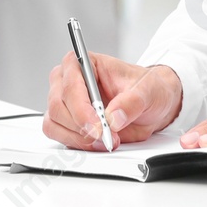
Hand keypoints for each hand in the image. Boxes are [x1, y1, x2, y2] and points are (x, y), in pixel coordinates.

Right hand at [43, 53, 182, 150]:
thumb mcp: (147, 91)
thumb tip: (114, 117)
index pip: (71, 84)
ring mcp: (66, 102)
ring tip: (105, 140)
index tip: (98, 125)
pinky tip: (96, 142)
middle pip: (58, 106)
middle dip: (81, 126)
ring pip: (54, 123)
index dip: (81, 108)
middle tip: (105, 136)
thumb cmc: (146, 89)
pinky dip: (76, 144)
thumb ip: (131, 102)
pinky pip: (59, 135)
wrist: (151, 106)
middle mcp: (68, 80)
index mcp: (84, 63)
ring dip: (78, 137)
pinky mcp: (67, 122)